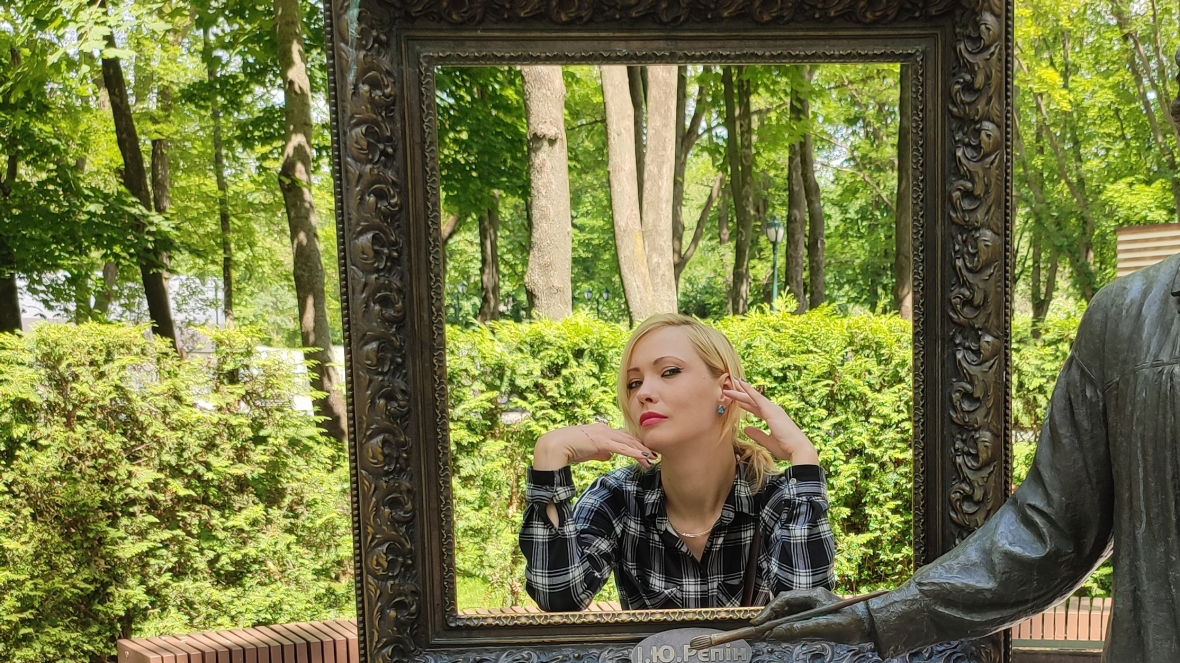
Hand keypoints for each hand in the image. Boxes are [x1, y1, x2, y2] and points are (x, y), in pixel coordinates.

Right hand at [533, 422, 656, 470]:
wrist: (556, 446)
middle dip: (642, 448)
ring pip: (628, 442)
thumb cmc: (569, 449)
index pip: (623, 437)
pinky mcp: (602, 442)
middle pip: (629, 438)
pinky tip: (644, 457)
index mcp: (602, 430)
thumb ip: (600, 452)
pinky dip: (635, 453)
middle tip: (654, 456)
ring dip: (641, 452)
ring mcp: (604, 434)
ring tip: (652, 460)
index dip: (635, 444)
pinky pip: (622, 448)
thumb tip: (609, 456)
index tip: (645, 452)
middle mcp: (605, 429)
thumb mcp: (589, 451)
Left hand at [723, 379, 818, 463]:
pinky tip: (742, 384)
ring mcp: (773, 409)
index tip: (736, 399)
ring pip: (753, 397)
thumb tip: (746, 429)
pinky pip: (758, 398)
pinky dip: (749, 390)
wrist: (798, 449)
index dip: (745, 404)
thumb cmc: (786, 447)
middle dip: (741, 394)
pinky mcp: (771, 411)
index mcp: (773, 417)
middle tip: (730, 387)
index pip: (756, 408)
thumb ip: (757, 434)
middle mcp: (773, 410)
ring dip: (741, 390)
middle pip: (753, 401)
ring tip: (731, 381)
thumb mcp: (768, 441)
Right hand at [751, 588, 874, 644]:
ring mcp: (814, 606)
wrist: (872, 625)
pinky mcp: (817, 615)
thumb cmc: (852, 623)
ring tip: (767, 633)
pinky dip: (787, 626)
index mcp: (813, 595)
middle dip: (770, 616)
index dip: (769, 611)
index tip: (758, 622)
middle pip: (784, 604)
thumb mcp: (825, 627)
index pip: (784, 600)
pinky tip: (782, 634)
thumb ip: (799, 629)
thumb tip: (776, 633)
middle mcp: (812, 598)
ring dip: (778, 622)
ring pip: (789, 612)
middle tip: (759, 629)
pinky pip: (797, 619)